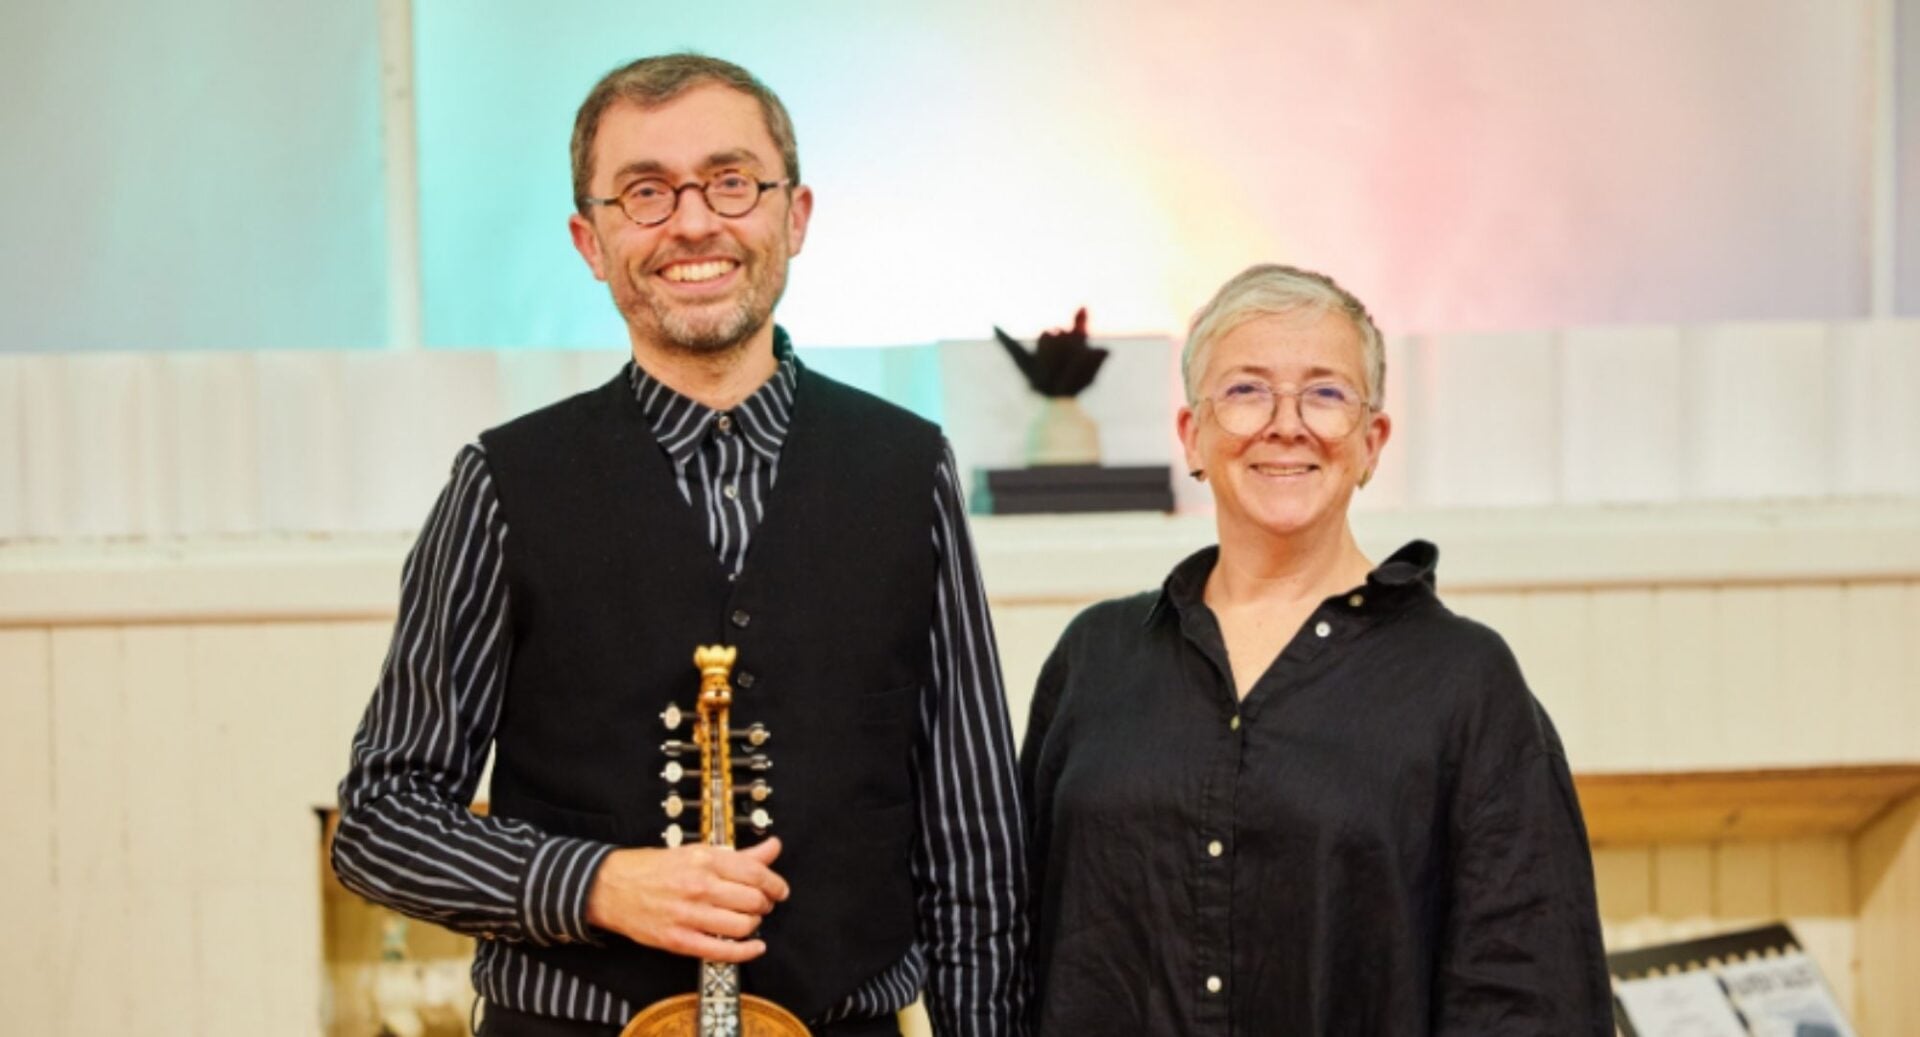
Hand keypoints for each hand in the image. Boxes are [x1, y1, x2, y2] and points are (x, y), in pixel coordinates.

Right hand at [585, 837, 788, 961]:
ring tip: (748, 920)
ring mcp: (688, 915)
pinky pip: (722, 951)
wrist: (612, 887)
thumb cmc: (655, 868)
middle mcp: (698, 886)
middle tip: (761, 905)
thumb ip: (740, 855)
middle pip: (753, 901)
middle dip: (765, 905)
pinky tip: (754, 947)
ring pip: (742, 926)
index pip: (756, 874)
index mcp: (705, 860)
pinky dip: (745, 952)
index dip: (775, 884)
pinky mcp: (678, 940)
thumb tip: (773, 847)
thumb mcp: (697, 852)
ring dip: (753, 925)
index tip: (779, 890)